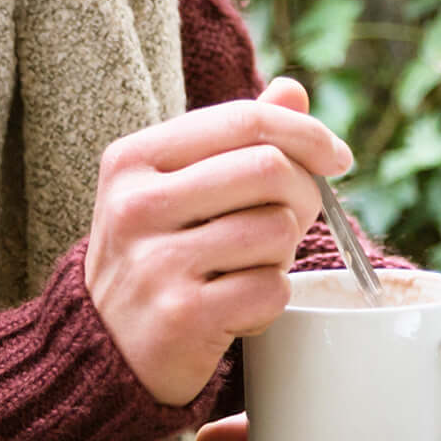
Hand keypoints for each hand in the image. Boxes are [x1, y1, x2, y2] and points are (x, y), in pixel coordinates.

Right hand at [85, 76, 352, 405]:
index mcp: (132, 159)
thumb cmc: (155, 255)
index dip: (306, 133)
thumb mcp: (174, 187)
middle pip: (269, 168)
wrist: (105, 350)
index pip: (243, 120)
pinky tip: (237, 307)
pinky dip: (270, 300)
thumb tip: (293, 90)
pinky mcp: (182, 315)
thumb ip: (233, 138)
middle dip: (305, 194)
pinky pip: (270, 288)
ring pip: (277, 229)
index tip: (335, 157)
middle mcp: (136, 205)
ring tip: (249, 267)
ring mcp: (155, 262)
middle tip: (297, 220)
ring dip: (282, 254)